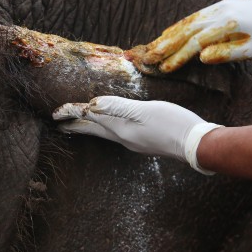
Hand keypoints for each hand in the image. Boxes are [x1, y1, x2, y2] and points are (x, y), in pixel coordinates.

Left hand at [53, 96, 221, 174]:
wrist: (197, 146)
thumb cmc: (173, 124)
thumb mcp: (145, 111)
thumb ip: (118, 107)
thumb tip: (92, 105)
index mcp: (121, 129)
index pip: (90, 118)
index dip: (72, 113)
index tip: (55, 113)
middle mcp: (124, 137)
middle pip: (93, 130)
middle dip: (75, 125)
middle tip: (58, 124)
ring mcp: (134, 142)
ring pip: (104, 133)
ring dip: (89, 128)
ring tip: (78, 126)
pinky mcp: (144, 141)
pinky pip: (116, 134)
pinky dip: (105, 129)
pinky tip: (112, 127)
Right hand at [126, 0, 251, 72]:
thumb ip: (227, 53)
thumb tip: (201, 57)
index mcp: (228, 23)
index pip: (196, 42)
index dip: (178, 56)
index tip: (164, 68)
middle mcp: (220, 11)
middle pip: (186, 29)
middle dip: (165, 44)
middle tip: (147, 57)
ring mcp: (219, 7)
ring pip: (188, 21)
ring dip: (169, 34)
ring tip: (152, 46)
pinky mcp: (221, 6)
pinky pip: (195, 17)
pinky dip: (180, 26)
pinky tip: (170, 33)